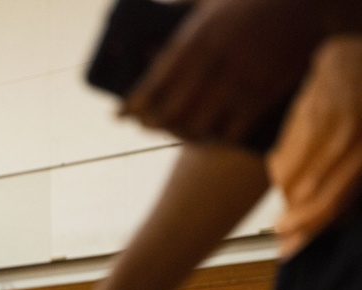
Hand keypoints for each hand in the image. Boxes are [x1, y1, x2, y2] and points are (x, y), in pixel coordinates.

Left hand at [122, 0, 321, 143]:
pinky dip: (215, 139)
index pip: (152, 84)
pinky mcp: (260, 98)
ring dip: (180, 135)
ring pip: (195, 129)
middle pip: (168, 113)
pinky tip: (208, 135)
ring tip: (175, 131)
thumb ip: (177, 14)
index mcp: (195, 41)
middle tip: (145, 125)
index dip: (131, 105)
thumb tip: (146, 36)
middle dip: (151, 124)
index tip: (118, 116)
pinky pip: (229, 134)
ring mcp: (237, 85)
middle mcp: (212, 67)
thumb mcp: (210, 0)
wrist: (307, 3)